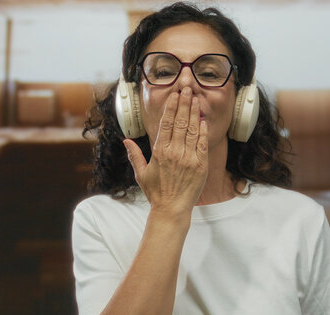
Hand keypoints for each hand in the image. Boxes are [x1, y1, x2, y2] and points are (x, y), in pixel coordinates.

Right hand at [123, 87, 207, 215]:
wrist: (172, 209)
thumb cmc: (156, 192)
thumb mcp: (141, 174)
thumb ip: (134, 155)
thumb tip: (126, 140)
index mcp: (159, 151)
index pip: (167, 123)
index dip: (172, 107)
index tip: (175, 95)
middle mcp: (174, 152)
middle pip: (181, 122)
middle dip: (184, 103)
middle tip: (187, 89)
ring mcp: (189, 158)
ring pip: (192, 129)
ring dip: (194, 112)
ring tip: (196, 99)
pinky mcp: (200, 165)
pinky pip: (203, 143)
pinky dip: (203, 130)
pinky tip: (203, 120)